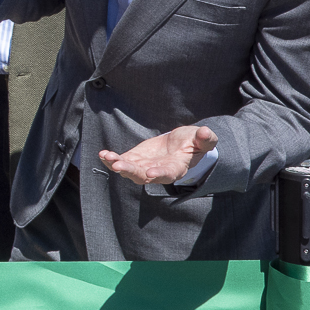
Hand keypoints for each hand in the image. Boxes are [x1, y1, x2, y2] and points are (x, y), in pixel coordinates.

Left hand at [100, 125, 218, 186]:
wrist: (180, 144)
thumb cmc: (192, 142)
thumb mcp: (201, 139)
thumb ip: (205, 139)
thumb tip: (207, 132)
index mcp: (176, 167)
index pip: (168, 174)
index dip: (160, 174)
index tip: (150, 174)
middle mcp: (158, 171)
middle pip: (143, 176)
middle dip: (131, 171)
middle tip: (118, 166)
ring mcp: (145, 166)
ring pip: (130, 171)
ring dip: (117, 164)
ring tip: (107, 157)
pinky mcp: (135, 159)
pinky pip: (121, 162)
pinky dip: (111, 159)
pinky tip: (103, 154)